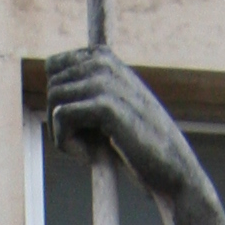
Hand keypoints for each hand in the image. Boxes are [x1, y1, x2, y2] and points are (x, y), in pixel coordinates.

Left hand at [44, 46, 199, 204]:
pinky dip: (66, 143)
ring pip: (54, 102)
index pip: (53, 67)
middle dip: (59, 119)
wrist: (172, 166)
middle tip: (84, 142)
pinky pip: (61, 118)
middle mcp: (104, 62)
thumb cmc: (139, 143)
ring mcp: (104, 81)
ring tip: (89, 150)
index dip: (59, 100)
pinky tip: (89, 156)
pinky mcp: (105, 105)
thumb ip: (87, 92)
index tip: (79, 122)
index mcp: (105, 58)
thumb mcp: (112, 107)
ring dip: (62, 134)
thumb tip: (51, 89)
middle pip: (52, 87)